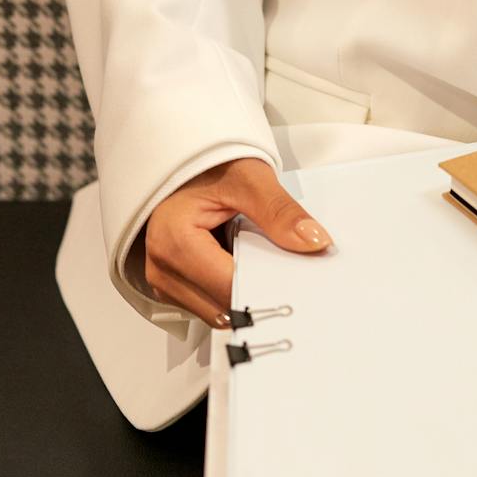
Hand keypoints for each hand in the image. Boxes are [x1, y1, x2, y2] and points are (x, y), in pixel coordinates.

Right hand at [138, 157, 331, 326]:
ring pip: (219, 312)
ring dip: (244, 291)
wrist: (183, 163)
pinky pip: (211, 305)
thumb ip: (280, 212)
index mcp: (173, 242)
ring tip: (253, 256)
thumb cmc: (206, 167)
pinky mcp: (173, 287)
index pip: (230, 287)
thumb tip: (314, 242)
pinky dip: (231, 289)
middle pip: (225, 306)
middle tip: (282, 263)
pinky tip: (239, 262)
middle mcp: (162, 269)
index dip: (269, 286)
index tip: (300, 279)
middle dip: (259, 291)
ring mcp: (164, 282)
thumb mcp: (249, 179)